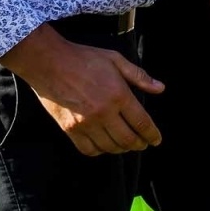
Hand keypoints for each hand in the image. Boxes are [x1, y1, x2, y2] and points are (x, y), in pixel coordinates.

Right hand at [0, 24, 163, 156]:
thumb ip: (139, 77)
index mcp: (118, 95)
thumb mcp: (116, 60)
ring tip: (125, 145)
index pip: (141, 123)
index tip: (156, 140)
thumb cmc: (84, 58)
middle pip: (127, 139)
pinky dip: (100, 151)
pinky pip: (88, 150)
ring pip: (110, 147)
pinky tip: (104, 145)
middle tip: (143, 144)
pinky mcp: (69, 129)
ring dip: (121, 149)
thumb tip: (160, 88)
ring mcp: (85, 123)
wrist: (49, 63)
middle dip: (139, 144)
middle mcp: (104, 112)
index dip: (152, 135)